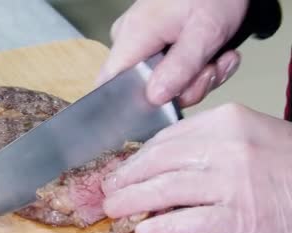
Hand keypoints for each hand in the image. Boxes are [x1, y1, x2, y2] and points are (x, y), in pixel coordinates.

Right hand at [96, 0, 247, 106]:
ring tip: (219, 58)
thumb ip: (180, 68)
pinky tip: (215, 56)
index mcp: (133, 35)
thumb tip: (154, 98)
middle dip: (184, 88)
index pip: (110, 85)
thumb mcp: (206, 32)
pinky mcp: (157, 43)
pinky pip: (171, 71)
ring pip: (163, 82)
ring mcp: (143, 42)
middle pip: (144, 88)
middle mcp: (130, 40)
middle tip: (211, 71)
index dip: (134, 103)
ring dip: (197, 79)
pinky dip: (198, 69)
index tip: (170, 102)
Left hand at [101, 103, 291, 232]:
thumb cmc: (287, 164)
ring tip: (113, 209)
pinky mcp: (239, 215)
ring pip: (166, 190)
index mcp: (224, 122)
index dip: (136, 158)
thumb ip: (206, 145)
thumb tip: (159, 167)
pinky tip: (144, 231)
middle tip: (107, 190)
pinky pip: (188, 220)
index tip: (120, 169)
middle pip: (159, 162)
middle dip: (126, 178)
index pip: (166, 139)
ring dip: (132, 201)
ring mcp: (232, 181)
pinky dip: (161, 227)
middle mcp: (226, 147)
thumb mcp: (247, 137)